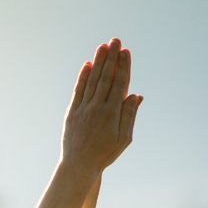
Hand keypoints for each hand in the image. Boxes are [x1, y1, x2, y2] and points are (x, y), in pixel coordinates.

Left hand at [61, 38, 142, 172]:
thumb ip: (129, 115)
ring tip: (102, 47)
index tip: (126, 51)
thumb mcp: (124, 138)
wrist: (78, 166)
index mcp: (112, 113)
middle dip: (111, 58)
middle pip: (105, 78)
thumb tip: (136, 94)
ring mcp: (83, 109)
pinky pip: (78, 91)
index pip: (119, 83)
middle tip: (115, 41)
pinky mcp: (71, 113)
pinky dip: (83, 78)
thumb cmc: (104, 154)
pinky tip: (87, 65)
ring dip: (98, 63)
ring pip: (92, 81)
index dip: (123, 66)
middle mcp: (96, 108)